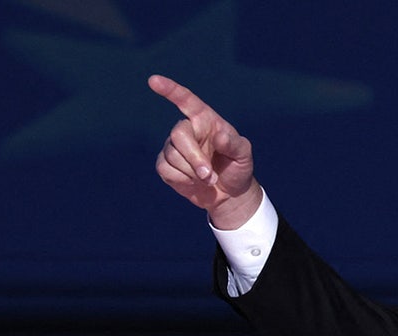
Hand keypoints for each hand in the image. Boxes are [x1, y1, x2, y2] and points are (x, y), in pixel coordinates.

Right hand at [150, 74, 262, 229]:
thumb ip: (234, 144)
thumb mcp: (244, 156)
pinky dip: (182, 180)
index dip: (170, 90)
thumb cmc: (238, 168)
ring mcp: (174, 147)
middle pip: (178, 135)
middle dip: (194, 158)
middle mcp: (188, 130)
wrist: (229, 194)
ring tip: (208, 179)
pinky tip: (193, 182)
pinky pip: (164, 169)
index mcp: (205, 120)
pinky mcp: (166, 164)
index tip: (154, 80)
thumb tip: (219, 136)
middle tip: (209, 175)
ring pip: (172, 156)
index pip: (186, 101)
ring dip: (192, 173)